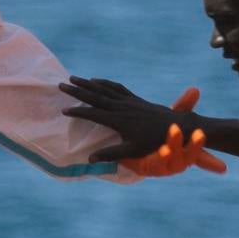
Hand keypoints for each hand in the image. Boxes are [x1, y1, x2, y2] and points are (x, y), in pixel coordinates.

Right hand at [62, 77, 219, 168]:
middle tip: (61, 85)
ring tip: (74, 78)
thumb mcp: (132, 151)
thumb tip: (90, 159)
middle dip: (77, 91)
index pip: (93, 114)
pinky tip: (97, 80)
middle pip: (95, 96)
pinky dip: (104, 83)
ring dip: (87, 83)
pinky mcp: (135, 98)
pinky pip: (116, 87)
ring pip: (104, 89)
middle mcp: (121, 107)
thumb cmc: (154, 142)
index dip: (78, 111)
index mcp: (118, 120)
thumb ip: (111, 154)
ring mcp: (128, 101)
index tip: (64, 110)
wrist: (177, 126)